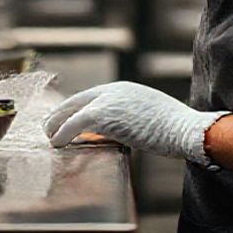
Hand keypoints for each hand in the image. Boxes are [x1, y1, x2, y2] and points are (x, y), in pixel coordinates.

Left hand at [42, 81, 228, 164]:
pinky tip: (56, 144)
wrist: (183, 128)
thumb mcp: (148, 115)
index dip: (75, 108)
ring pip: (71, 111)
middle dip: (60, 114)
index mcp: (123, 89)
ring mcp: (107, 101)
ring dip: (56, 125)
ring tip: (49, 137)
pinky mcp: (103, 115)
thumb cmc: (173, 128)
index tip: (66, 118)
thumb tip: (119, 131)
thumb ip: (129, 117)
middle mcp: (112, 90)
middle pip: (76, 100)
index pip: (91, 96)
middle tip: (49, 126)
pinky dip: (62, 134)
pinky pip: (74, 124)